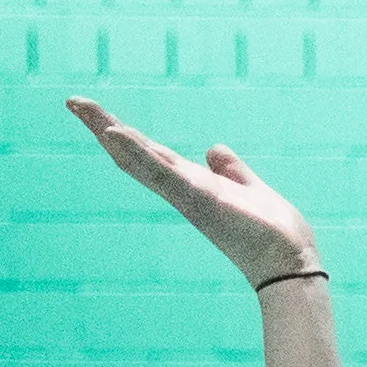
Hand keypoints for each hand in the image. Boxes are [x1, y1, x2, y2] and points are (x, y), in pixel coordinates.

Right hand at [68, 98, 319, 287]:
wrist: (291, 263)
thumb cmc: (273, 234)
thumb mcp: (251, 190)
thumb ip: (232, 170)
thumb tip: (213, 149)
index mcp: (194, 185)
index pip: (153, 154)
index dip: (126, 134)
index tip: (99, 114)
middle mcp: (184, 190)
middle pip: (135, 154)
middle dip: (104, 127)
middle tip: (74, 102)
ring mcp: (187, 195)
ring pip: (141, 160)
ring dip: (111, 132)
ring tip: (83, 109)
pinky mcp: (198, 199)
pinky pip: (162, 173)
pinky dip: (138, 153)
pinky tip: (115, 134)